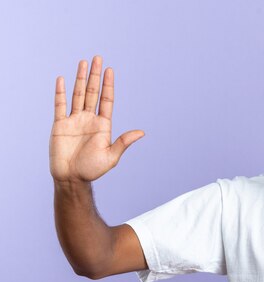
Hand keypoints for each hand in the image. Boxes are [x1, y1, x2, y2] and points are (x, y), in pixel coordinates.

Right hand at [49, 55, 143, 182]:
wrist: (71, 178)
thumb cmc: (92, 170)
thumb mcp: (111, 156)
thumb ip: (124, 142)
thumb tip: (142, 132)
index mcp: (103, 125)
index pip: (106, 100)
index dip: (108, 85)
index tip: (110, 70)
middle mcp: (89, 119)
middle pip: (93, 92)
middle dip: (96, 76)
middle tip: (98, 58)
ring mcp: (74, 120)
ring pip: (77, 94)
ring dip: (80, 79)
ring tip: (84, 63)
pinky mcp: (60, 124)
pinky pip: (59, 105)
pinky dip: (60, 92)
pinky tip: (62, 79)